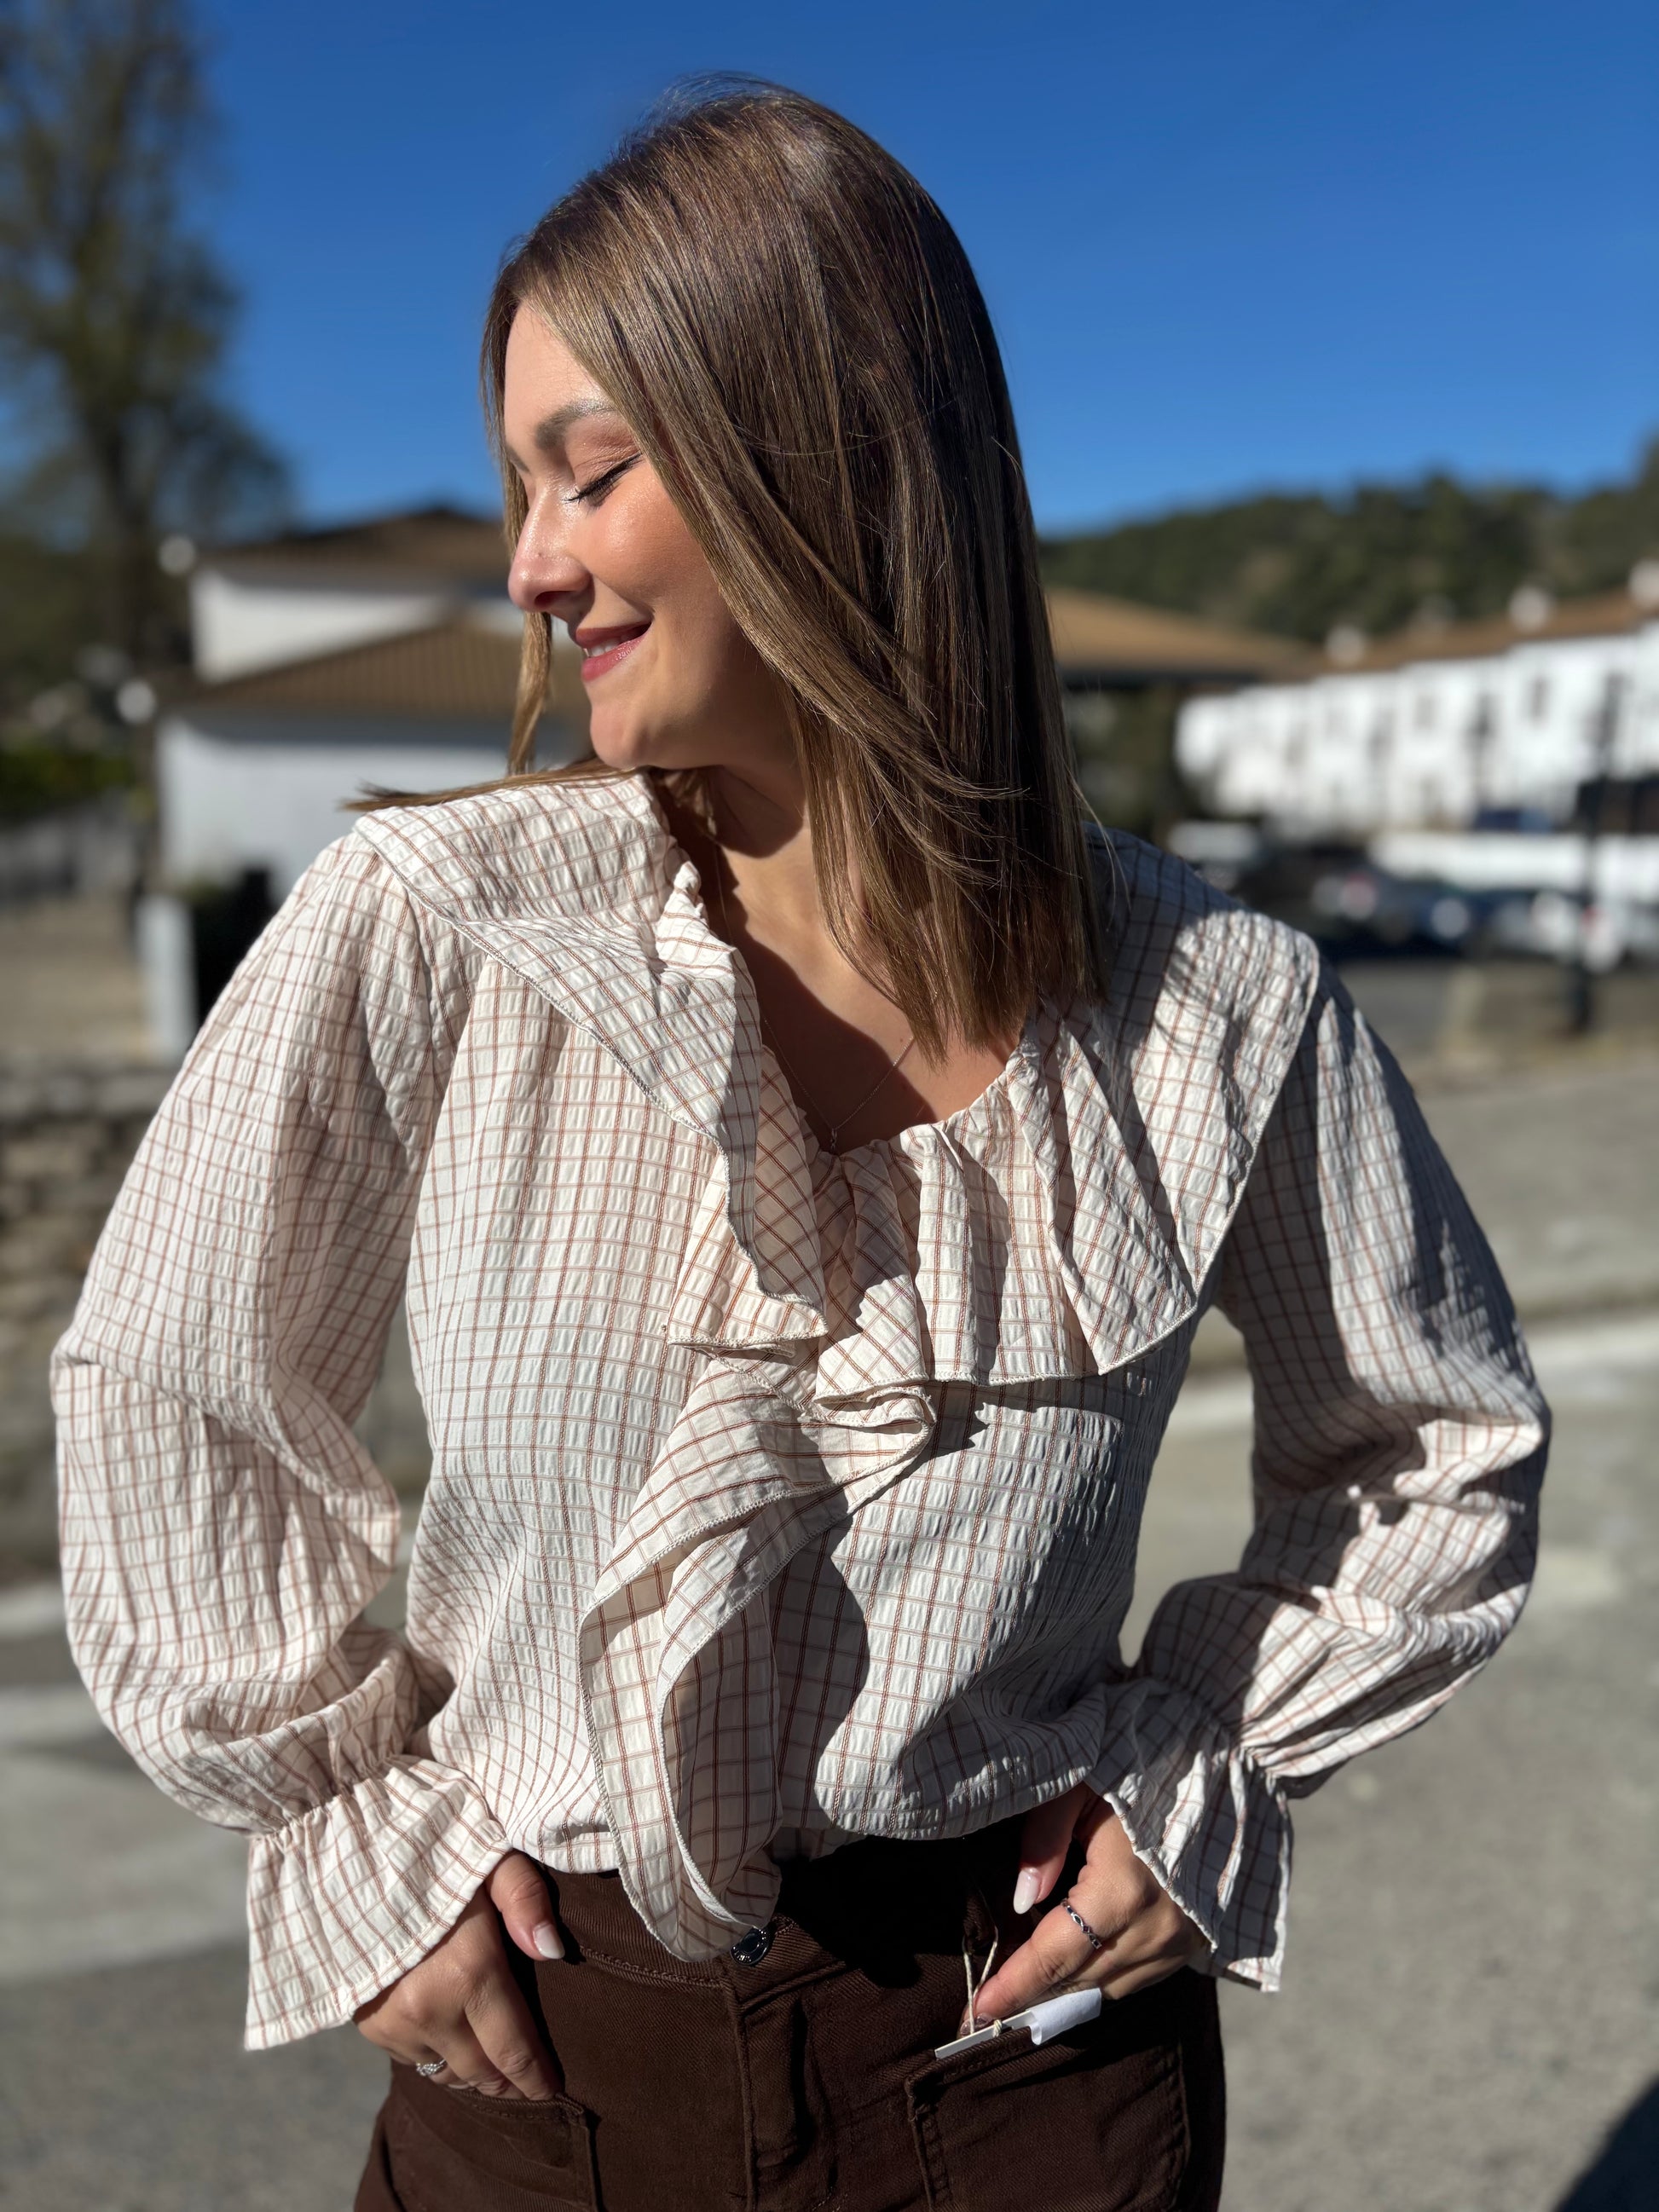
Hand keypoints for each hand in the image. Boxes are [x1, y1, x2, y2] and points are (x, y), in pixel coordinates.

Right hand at [353, 1851, 565, 2098]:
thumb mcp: (490, 1856)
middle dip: (507, 2082)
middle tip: (525, 2083)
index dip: (535, 2076)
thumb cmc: (431, 1853)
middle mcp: (431, 2010)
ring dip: (468, 2070)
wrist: (345, 1863)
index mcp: (470, 1972)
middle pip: (480, 2072)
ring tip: (487, 2062)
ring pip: (444, 2071)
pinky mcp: (368, 2024)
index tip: (552, 2088)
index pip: (513, 2050)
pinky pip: (412, 2059)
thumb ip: (526, 1899)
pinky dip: (433, 2054)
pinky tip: (445, 2035)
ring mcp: (395, 2022)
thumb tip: (553, 1951)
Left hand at [969, 1785, 1207, 2026]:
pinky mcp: (1195, 1942)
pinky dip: (1100, 1978)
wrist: (1214, 1771)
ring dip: (1065, 1991)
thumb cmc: (1135, 1767)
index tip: (977, 2010)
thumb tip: (1020, 1899)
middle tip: (985, 2011)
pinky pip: (1137, 1978)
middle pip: (1079, 1981)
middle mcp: (1156, 1929)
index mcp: (1123, 1891)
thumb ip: (1045, 1839)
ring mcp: (1181, 1941)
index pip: (1054, 1956)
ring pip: (1109, 1989)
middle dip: (1030, 1998)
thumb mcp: (1078, 1787)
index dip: (1013, 1986)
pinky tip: (1072, 1967)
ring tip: (1022, 1991)